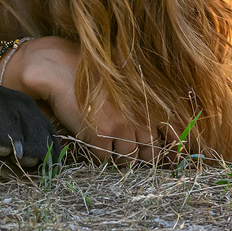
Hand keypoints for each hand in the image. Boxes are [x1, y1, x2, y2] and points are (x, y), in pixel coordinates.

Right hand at [8, 37, 160, 164]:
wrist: (62, 70)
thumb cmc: (93, 77)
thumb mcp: (127, 87)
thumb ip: (144, 107)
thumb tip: (158, 133)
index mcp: (150, 104)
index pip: (169, 136)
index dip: (165, 151)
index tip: (159, 157)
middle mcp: (141, 117)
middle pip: (150, 153)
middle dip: (140, 158)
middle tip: (127, 154)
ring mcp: (121, 127)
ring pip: (127, 159)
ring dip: (118, 158)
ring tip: (107, 147)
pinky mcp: (100, 135)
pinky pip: (104, 158)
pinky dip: (98, 156)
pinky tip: (91, 142)